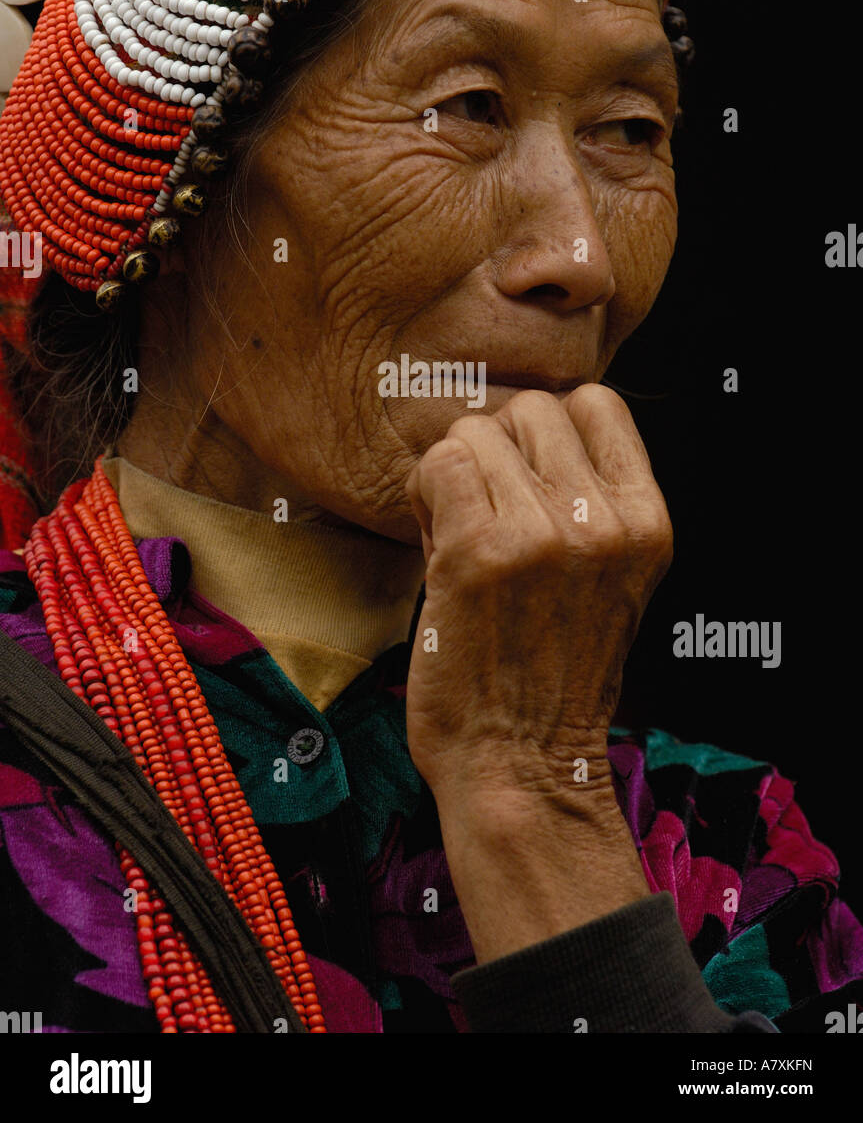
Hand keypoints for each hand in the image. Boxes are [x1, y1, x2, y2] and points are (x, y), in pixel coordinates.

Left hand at [404, 383, 672, 810]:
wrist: (523, 769)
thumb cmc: (550, 677)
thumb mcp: (605, 578)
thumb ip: (582, 502)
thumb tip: (513, 427)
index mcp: (646, 523)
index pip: (596, 402)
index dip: (547, 430)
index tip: (525, 477)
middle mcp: (604, 522)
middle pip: (530, 409)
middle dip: (495, 452)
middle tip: (483, 517)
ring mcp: (543, 535)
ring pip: (476, 431)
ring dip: (454, 478)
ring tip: (460, 539)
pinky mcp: (480, 553)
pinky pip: (437, 465)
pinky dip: (423, 497)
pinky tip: (436, 548)